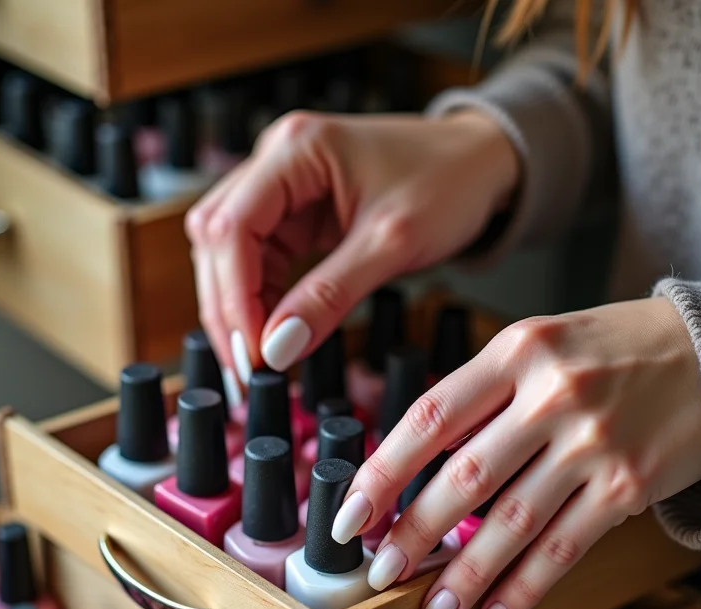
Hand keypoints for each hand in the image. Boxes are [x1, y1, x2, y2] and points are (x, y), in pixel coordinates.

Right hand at [185, 110, 519, 395]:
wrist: (481, 164)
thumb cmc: (448, 181)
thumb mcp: (391, 244)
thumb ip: (329, 296)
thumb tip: (277, 348)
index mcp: (295, 149)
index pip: (231, 226)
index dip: (233, 296)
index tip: (253, 352)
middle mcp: (277, 160)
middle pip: (219, 239)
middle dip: (228, 307)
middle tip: (247, 367)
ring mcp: (284, 185)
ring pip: (232, 252)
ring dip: (239, 306)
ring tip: (259, 357)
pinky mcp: (297, 212)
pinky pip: (260, 258)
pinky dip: (262, 298)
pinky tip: (274, 330)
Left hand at [331, 298, 700, 608]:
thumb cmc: (609, 349)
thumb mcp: (538, 344)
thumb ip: (480, 394)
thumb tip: (417, 461)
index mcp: (517, 351)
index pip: (431, 417)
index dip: (382, 473)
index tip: (349, 515)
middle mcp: (552, 395)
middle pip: (465, 476)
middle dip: (413, 533)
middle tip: (378, 572)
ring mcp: (593, 443)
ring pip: (512, 523)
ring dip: (464, 576)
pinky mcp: (628, 485)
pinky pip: (564, 547)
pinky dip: (524, 589)